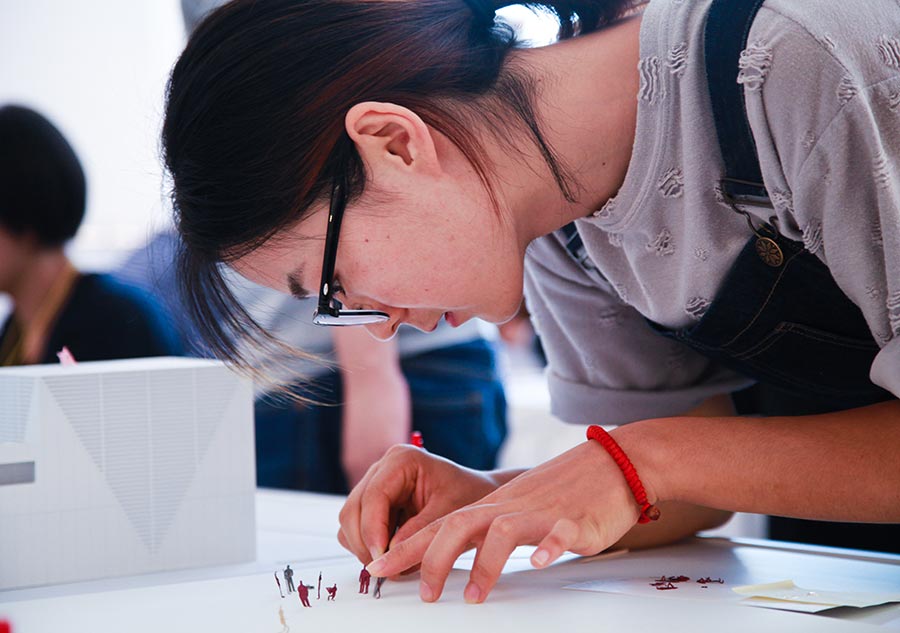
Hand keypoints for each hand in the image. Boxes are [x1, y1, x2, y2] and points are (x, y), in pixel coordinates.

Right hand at [337, 444, 500, 565]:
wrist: (479, 496)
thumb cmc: (470, 496)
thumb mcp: (451, 513)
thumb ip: (419, 532)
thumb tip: (389, 555)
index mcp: (402, 460)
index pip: (373, 497)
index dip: (372, 530)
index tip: (381, 557)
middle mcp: (383, 469)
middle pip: (353, 510)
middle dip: (365, 543)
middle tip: (385, 567)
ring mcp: (376, 486)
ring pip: (350, 521)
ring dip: (365, 547)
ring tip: (393, 562)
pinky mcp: (375, 505)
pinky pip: (357, 529)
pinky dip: (369, 546)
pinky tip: (393, 553)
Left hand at [365, 439, 646, 602]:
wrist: (612, 466)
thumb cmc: (565, 493)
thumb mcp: (517, 508)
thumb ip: (485, 529)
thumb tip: (447, 553)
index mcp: (495, 506)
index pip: (441, 524)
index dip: (409, 546)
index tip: (381, 567)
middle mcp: (511, 507)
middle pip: (461, 525)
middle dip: (435, 558)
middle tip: (425, 593)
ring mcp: (543, 513)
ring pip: (504, 531)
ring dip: (486, 564)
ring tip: (475, 597)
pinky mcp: (577, 521)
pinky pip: (559, 533)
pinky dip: (548, 547)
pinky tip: (540, 563)